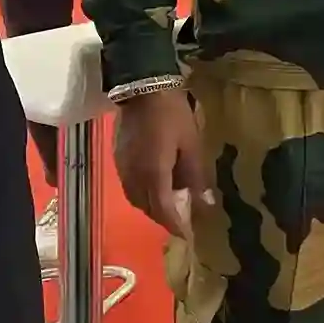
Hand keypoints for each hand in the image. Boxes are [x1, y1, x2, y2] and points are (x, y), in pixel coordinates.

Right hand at [113, 86, 211, 238]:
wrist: (143, 87)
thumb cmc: (173, 115)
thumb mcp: (192, 145)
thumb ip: (197, 177)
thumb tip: (206, 204)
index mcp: (154, 175)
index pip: (163, 211)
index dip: (176, 225)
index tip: (188, 235)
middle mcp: (134, 177)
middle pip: (147, 208)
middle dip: (164, 218)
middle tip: (182, 219)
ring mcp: (123, 169)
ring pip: (135, 200)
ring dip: (151, 207)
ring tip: (169, 205)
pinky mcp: (117, 159)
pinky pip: (129, 187)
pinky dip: (141, 194)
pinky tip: (153, 187)